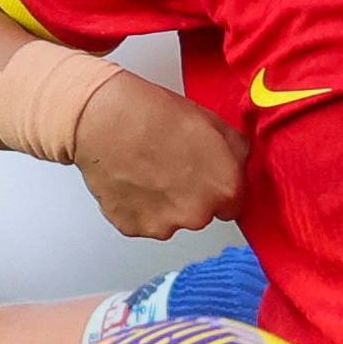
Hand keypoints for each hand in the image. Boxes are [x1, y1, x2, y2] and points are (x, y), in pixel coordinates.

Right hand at [74, 76, 244, 238]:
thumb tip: (237, 161)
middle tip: (171, 166)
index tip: (206, 177)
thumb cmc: (153, 116)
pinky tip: (132, 178)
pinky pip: (142, 221)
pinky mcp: (134, 227)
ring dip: (164, 202)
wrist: (104, 120)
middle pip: (201, 214)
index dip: (218, 188)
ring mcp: (164, 225)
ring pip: (171, 219)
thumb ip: (234, 151)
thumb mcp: (212, 121)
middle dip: (191, 195)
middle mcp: (198, 214)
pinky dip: (138, 206)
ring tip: (147, 169)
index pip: (234, 204)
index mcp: (225, 189)